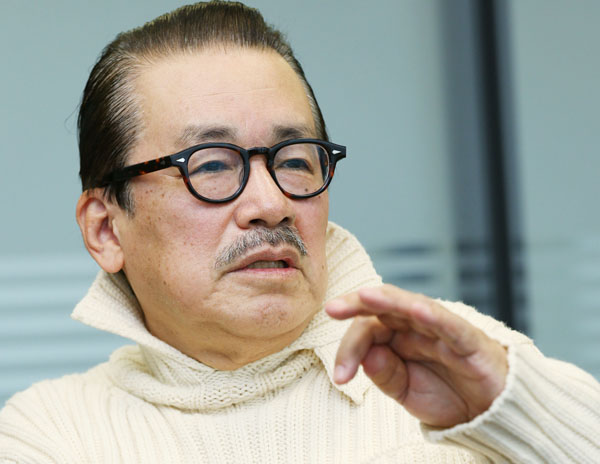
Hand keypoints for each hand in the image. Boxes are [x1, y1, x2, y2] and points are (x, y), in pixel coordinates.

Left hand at [325, 285, 507, 427]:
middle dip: (356, 305)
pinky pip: (449, 324)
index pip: (367, 330)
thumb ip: (385, 373)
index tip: (340, 377)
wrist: (489, 414)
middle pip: (383, 308)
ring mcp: (441, 329)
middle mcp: (416, 326)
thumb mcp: (405, 391)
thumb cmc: (446, 395)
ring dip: (388, 300)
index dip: (349, 349)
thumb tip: (365, 356)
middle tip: (332, 309)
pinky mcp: (468, 340)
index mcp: (397, 336)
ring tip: (364, 297)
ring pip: (412, 306)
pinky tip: (416, 310)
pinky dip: (434, 316)